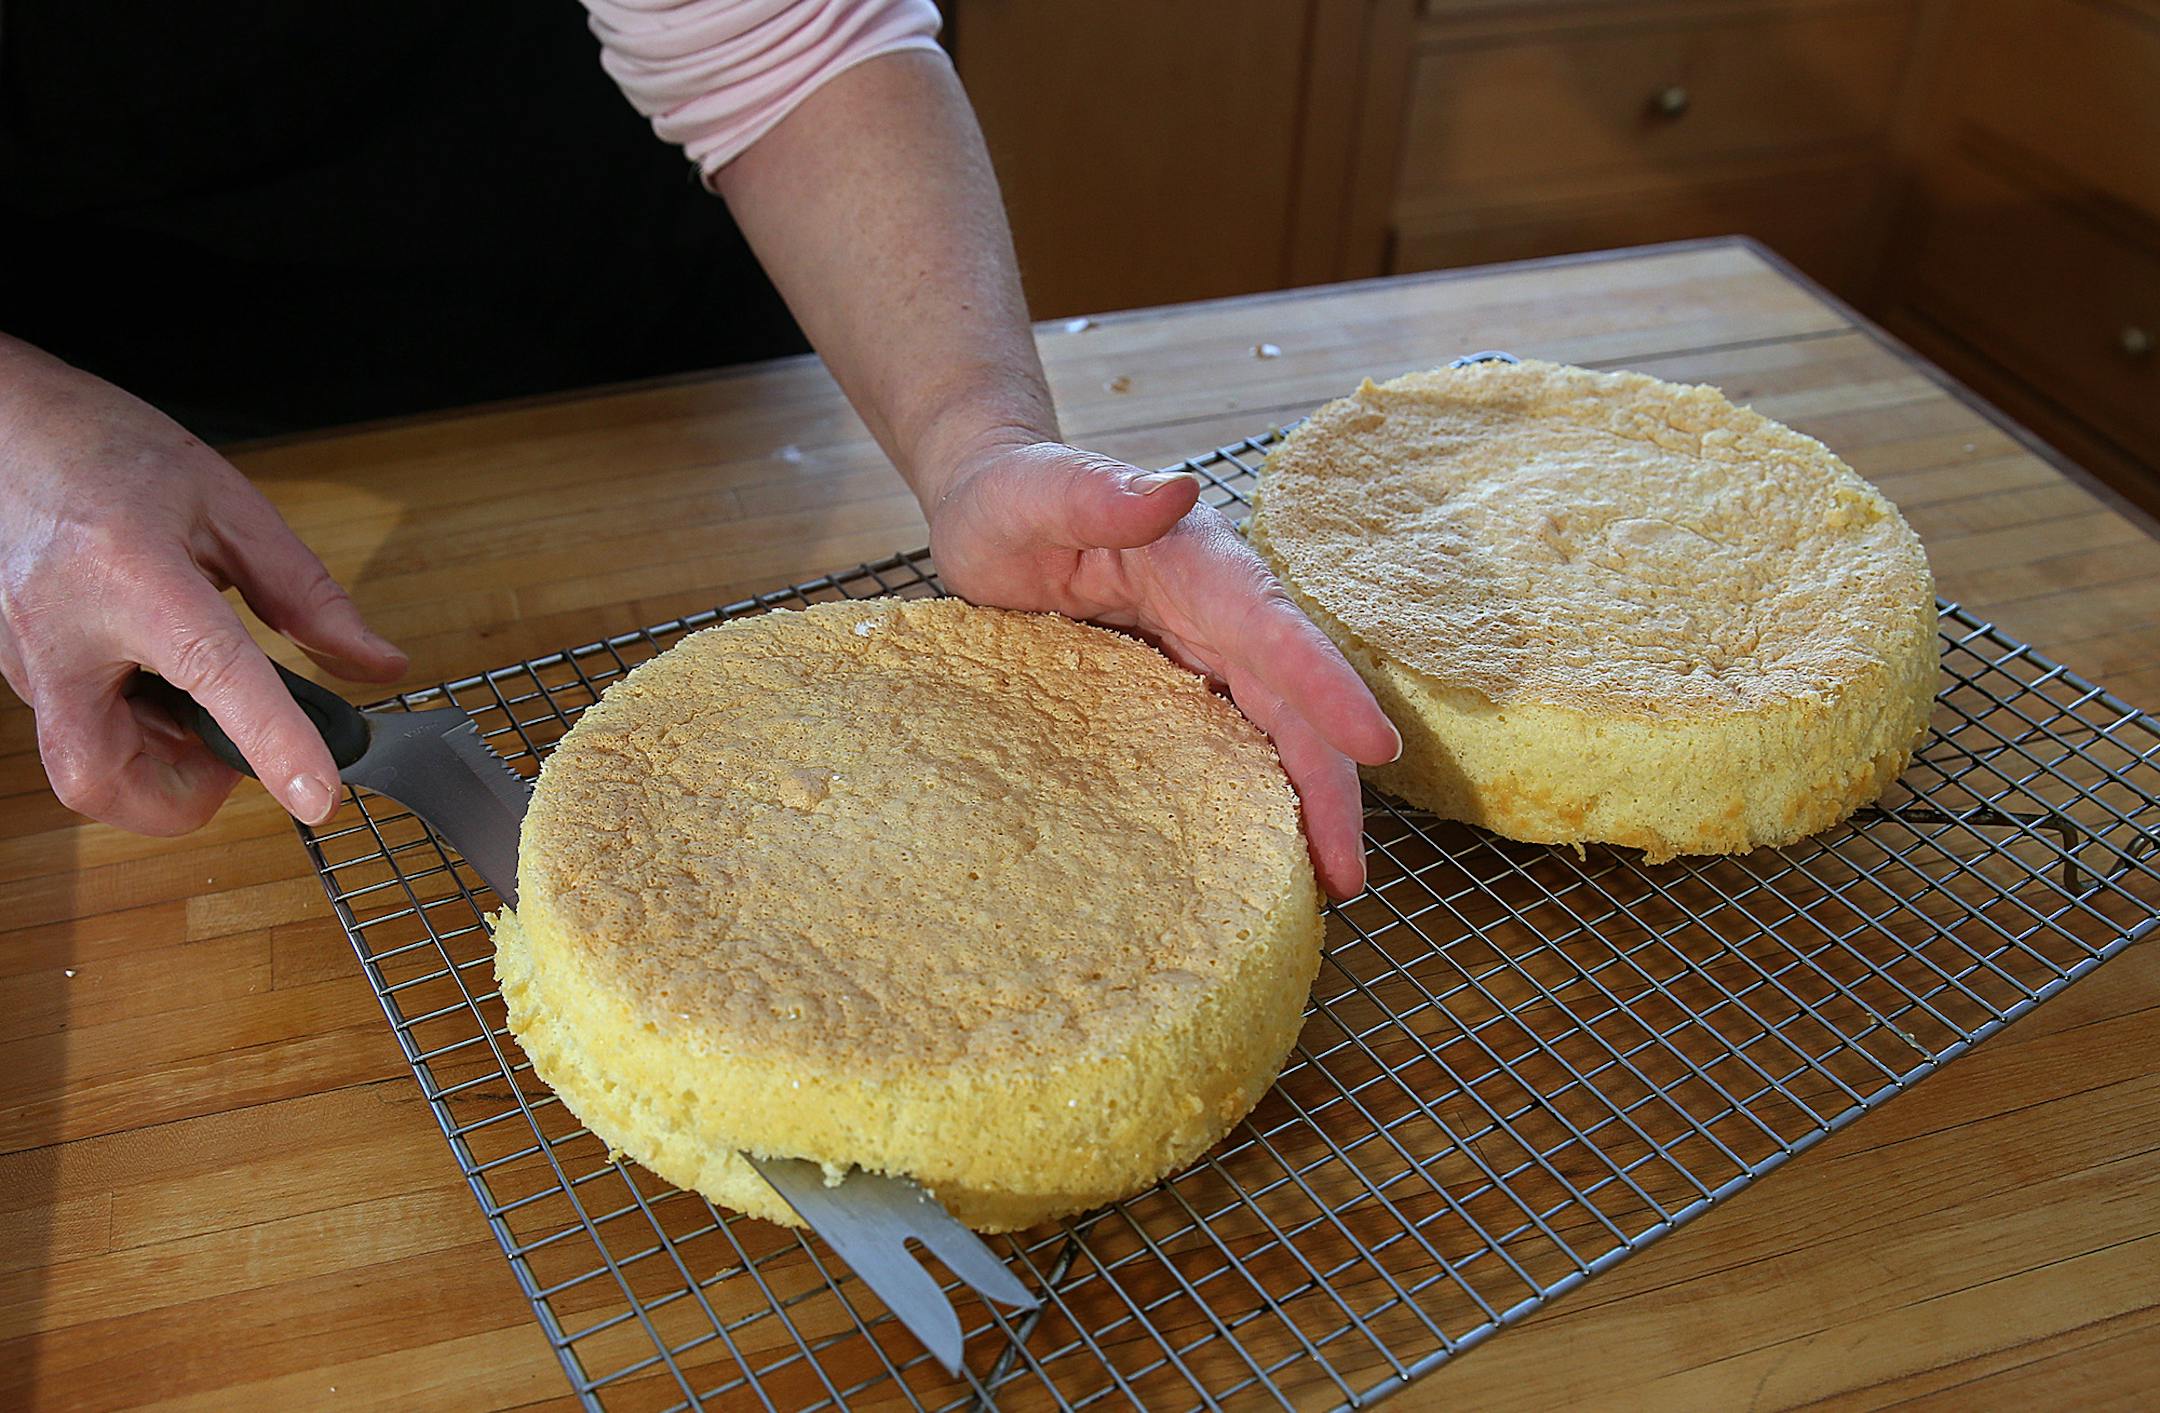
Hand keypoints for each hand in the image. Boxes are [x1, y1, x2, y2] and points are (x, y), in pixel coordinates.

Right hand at [0, 340, 407, 833]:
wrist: (3, 430)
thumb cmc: (109, 454)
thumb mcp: (229, 507)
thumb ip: (307, 594)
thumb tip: (375, 665)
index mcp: (130, 574)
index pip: (212, 674)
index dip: (271, 743)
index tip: (317, 796)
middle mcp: (61, 633)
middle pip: (102, 777)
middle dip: (184, 794)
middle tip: (236, 746)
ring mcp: (27, 662)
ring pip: (88, 771)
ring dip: (163, 762)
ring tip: (198, 696)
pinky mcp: (20, 676)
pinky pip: (83, 736)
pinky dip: (137, 735)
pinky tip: (160, 679)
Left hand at [925, 437, 1400, 898]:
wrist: (988, 512)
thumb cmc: (1006, 496)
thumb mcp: (1032, 493)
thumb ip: (1096, 491)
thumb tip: (1177, 488)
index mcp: (1197, 564)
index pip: (1272, 626)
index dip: (1325, 685)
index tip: (1376, 744)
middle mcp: (1217, 611)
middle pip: (1293, 701)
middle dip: (1330, 783)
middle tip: (1348, 873)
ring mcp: (1200, 656)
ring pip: (1274, 732)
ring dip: (1305, 804)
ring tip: (1327, 884)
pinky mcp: (1175, 692)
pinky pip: (1230, 746)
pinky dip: (1254, 797)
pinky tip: (1260, 855)